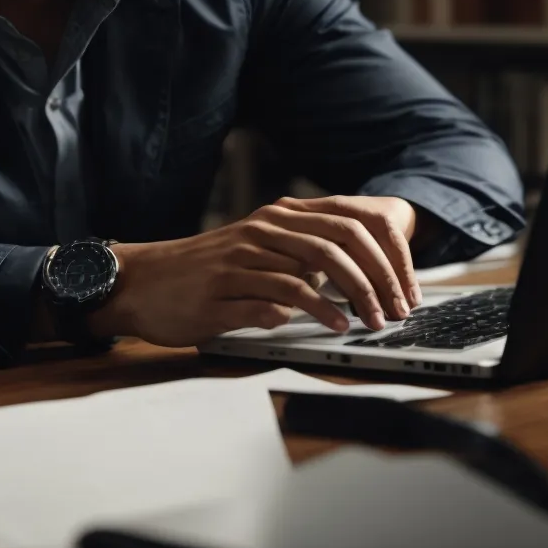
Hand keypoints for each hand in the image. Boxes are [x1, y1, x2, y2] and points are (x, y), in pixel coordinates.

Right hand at [89, 195, 423, 347]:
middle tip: (393, 311)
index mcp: (275, 219)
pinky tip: (329, 327)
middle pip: (335, 245)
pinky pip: (273, 301)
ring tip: (368, 322)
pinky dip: (309, 314)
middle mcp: (261, 233)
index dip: (383, 256)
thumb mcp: (256, 252)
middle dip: (374, 280)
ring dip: (347, 299)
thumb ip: (299, 256)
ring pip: (307, 271)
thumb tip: (350, 274)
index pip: (346, 224)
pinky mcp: (220, 294)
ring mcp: (239, 262)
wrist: (143, 282)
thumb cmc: (205, 273)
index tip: (404, 288)